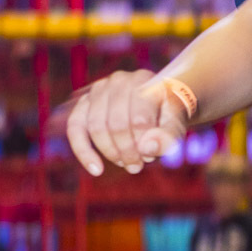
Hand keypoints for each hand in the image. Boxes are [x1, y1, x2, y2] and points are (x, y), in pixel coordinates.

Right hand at [66, 71, 189, 176]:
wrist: (158, 105)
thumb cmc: (167, 117)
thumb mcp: (176, 126)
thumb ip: (168, 137)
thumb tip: (146, 149)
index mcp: (144, 81)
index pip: (139, 119)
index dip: (143, 144)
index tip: (149, 158)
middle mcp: (119, 80)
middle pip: (116, 125)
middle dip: (127, 152)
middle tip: (137, 165)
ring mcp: (99, 89)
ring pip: (96, 127)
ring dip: (111, 153)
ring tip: (126, 163)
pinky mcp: (84, 103)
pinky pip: (75, 127)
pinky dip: (83, 151)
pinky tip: (96, 170)